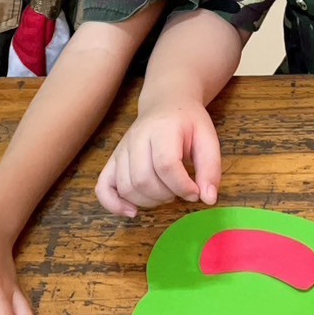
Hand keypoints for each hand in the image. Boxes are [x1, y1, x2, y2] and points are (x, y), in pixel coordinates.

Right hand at [96, 101, 221, 215]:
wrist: (166, 103)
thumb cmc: (188, 123)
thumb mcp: (208, 140)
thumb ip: (210, 169)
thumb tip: (208, 199)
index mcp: (162, 129)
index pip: (165, 164)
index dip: (182, 186)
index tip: (196, 193)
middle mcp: (136, 138)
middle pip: (143, 179)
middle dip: (166, 195)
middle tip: (180, 191)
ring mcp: (121, 150)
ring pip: (126, 187)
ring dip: (148, 201)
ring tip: (166, 194)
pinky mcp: (112, 161)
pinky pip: (102, 187)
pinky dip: (114, 204)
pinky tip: (132, 211)